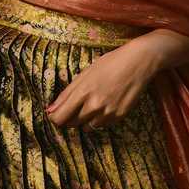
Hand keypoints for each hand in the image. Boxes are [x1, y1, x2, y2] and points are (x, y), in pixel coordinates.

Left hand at [45, 38, 160, 128]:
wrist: (138, 62)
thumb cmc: (110, 63)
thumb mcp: (85, 74)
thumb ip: (66, 94)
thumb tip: (50, 110)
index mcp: (82, 92)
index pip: (60, 117)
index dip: (56, 118)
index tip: (57, 114)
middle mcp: (94, 105)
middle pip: (73, 124)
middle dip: (71, 117)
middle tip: (79, 104)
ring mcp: (108, 113)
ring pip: (88, 126)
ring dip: (88, 118)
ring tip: (97, 100)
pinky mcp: (120, 116)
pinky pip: (103, 124)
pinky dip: (102, 117)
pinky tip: (108, 102)